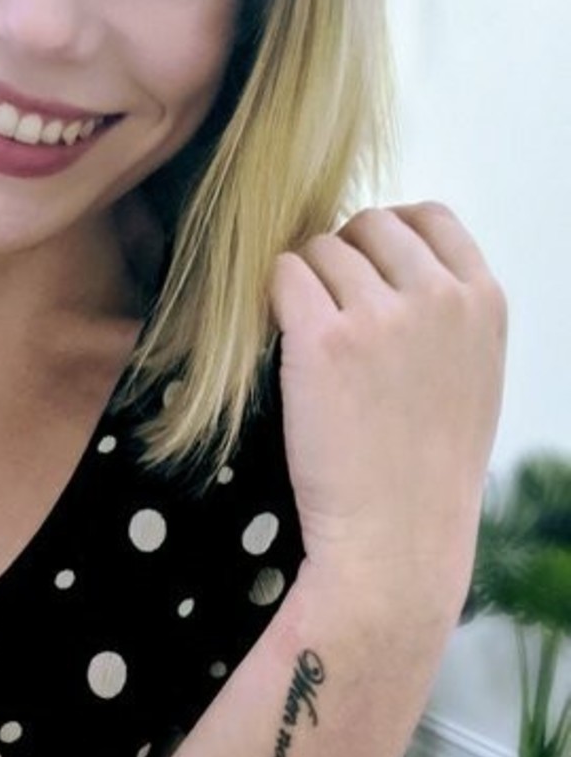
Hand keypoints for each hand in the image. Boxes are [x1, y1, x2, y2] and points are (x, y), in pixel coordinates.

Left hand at [270, 203, 505, 618]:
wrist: (395, 539)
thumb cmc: (426, 470)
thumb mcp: (471, 378)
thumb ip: (446, 313)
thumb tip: (394, 263)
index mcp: (484, 302)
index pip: (430, 216)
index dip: (387, 236)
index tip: (366, 272)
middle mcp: (439, 297)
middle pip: (368, 224)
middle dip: (341, 257)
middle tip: (328, 314)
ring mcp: (381, 315)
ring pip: (319, 248)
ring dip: (304, 284)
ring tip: (309, 344)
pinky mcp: (322, 339)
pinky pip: (282, 275)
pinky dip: (272, 299)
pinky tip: (282, 342)